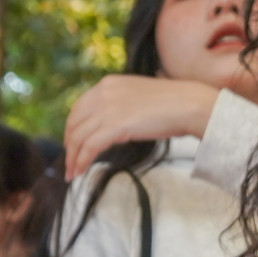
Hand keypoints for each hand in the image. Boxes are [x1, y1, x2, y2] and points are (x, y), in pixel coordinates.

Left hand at [62, 75, 220, 178]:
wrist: (188, 104)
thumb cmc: (172, 104)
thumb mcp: (137, 97)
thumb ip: (120, 105)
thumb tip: (112, 125)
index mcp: (107, 84)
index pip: (78, 108)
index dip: (72, 129)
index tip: (73, 144)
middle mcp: (103, 93)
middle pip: (74, 123)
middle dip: (69, 145)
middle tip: (70, 162)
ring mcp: (108, 108)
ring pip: (78, 136)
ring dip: (73, 157)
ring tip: (73, 172)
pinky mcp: (115, 125)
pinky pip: (89, 146)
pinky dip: (81, 160)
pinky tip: (80, 171)